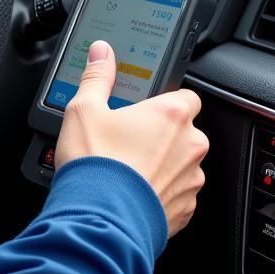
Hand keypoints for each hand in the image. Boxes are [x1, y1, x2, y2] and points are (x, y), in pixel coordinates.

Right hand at [54, 40, 208, 238]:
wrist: (99, 220)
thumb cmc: (95, 164)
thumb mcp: (83, 110)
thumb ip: (96, 78)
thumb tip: (101, 53)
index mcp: (172, 115)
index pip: (185, 96)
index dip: (162, 102)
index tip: (142, 110)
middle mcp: (190, 145)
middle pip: (183, 132)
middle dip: (159, 136)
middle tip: (125, 142)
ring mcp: (191, 179)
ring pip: (181, 165)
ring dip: (160, 166)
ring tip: (125, 171)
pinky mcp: (185, 209)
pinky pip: (175, 195)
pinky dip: (157, 194)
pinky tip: (130, 194)